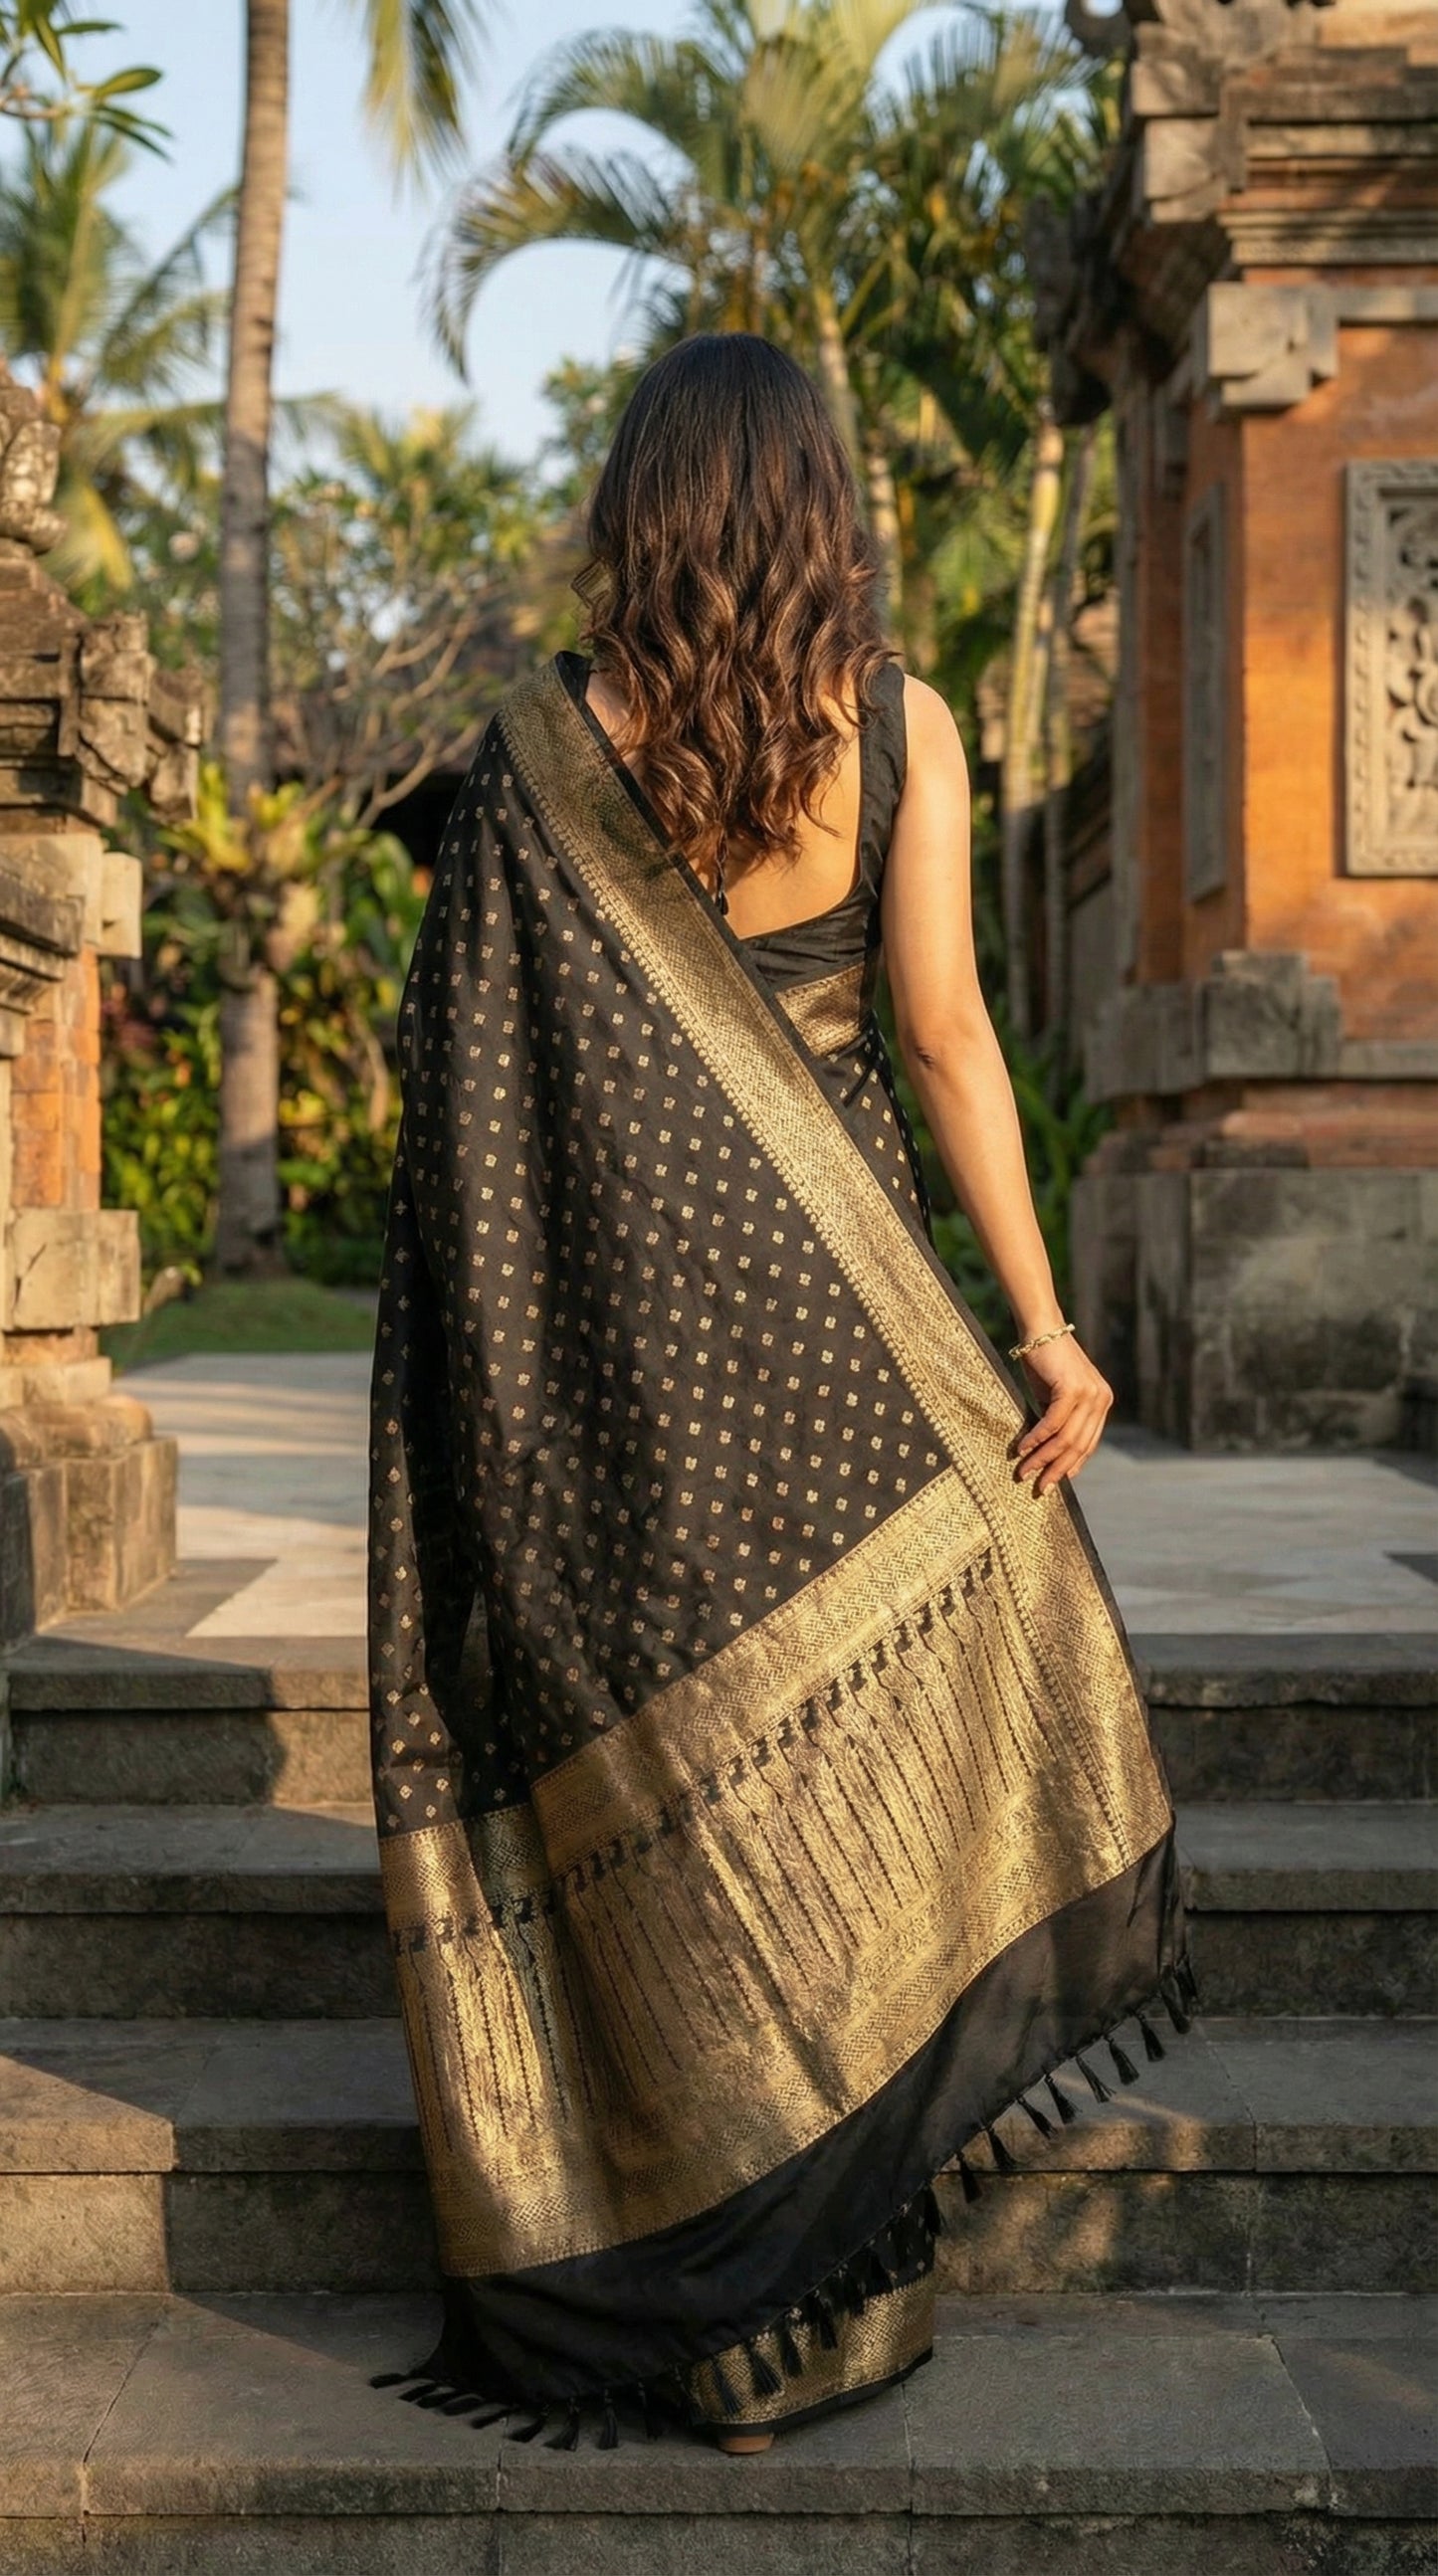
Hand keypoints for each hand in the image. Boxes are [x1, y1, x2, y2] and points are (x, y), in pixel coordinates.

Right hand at [1013, 1332, 1112, 1495]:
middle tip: (1040, 1488)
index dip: (1072, 1465)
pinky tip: (1022, 1449)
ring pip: (1066, 1438)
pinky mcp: (1073, 1389)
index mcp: (1101, 1401)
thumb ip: (1059, 1420)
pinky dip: (1037, 1440)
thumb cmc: (1043, 1362)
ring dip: (1042, 1459)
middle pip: (1079, 1446)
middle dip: (1057, 1470)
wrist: (1040, 1329)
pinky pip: (1053, 1424)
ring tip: (1024, 1472)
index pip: (1089, 1442)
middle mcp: (1101, 1399)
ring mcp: (1090, 1394)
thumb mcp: (1056, 1396)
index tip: (1056, 1481)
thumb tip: (1048, 1453)